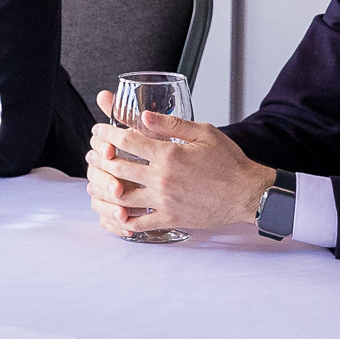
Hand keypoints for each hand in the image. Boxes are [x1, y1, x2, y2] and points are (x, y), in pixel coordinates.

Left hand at [86, 89, 273, 237]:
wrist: (248, 194)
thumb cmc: (229, 162)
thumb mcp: (203, 133)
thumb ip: (170, 124)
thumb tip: (142, 115)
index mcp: (169, 154)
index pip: (125, 141)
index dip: (106, 134)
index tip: (98, 131)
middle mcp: (162, 178)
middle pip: (117, 167)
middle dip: (99, 159)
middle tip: (92, 154)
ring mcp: (165, 201)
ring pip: (122, 196)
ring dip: (104, 189)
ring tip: (94, 182)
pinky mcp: (171, 218)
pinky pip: (139, 222)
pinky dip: (122, 219)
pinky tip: (112, 213)